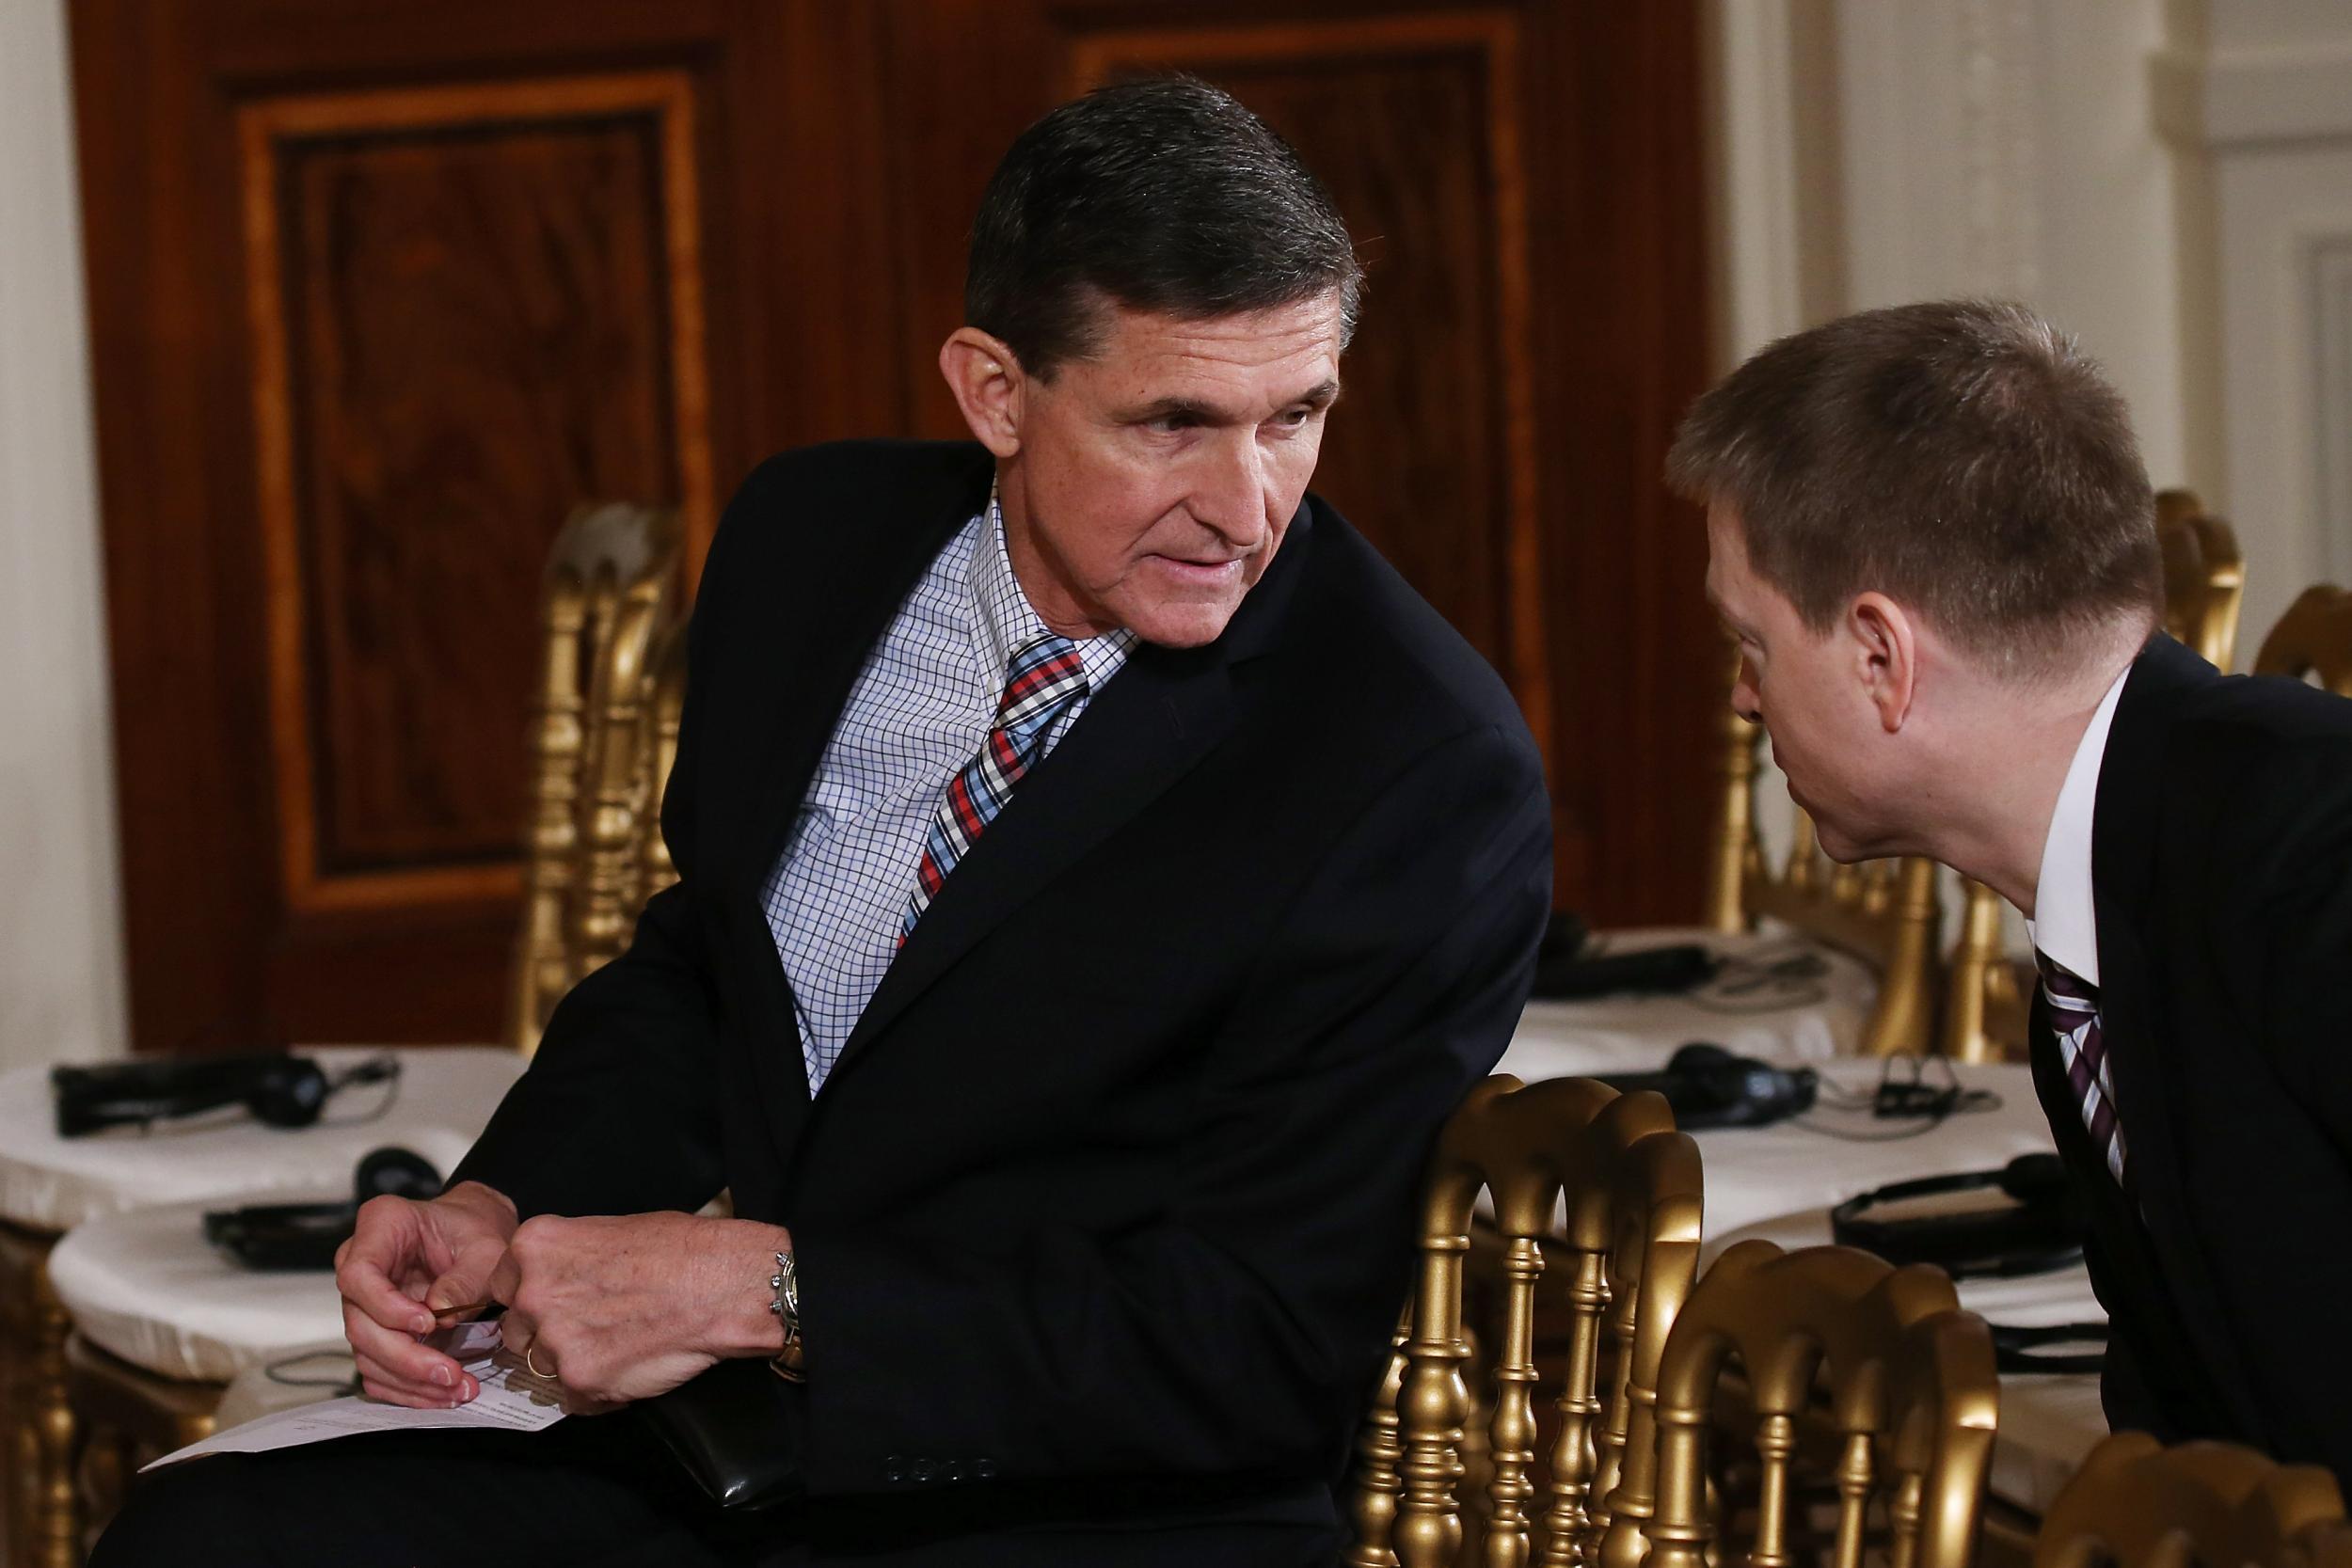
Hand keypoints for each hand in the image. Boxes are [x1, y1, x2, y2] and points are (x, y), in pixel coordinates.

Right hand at [335, 1181, 518, 1407]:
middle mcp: (359, 1264)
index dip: (387, 1307)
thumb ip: (466, 1276)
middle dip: (405, 1357)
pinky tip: (442, 1394)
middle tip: (450, 1374)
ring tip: (457, 1390)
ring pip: (367, 1354)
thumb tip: (442, 1312)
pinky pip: (378, 1369)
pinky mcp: (374, 1330)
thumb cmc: (475, 1230)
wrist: (474, 1236)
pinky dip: (408, 1388)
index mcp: (381, 1226)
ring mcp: (362, 1301)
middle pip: (360, 1324)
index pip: (359, 1274)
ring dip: (410, 1381)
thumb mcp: (487, 1245)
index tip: (428, 1324)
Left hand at [489, 1212, 790, 1411]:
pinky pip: (574, 1398)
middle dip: (546, 1333)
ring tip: (620, 1342)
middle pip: (516, 1330)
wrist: (725, 1284)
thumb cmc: (681, 1250)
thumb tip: (552, 1282)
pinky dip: (599, 1389)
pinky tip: (632, 1363)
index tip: (551, 1303)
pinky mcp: (581, 1381)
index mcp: (534, 1247)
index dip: (529, 1297)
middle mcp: (533, 1293)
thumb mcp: (608, 1230)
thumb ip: (566, 1259)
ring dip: (573, 1362)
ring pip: (543, 1367)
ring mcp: (554, 1341)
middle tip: (594, 1325)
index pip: (500, 1285)